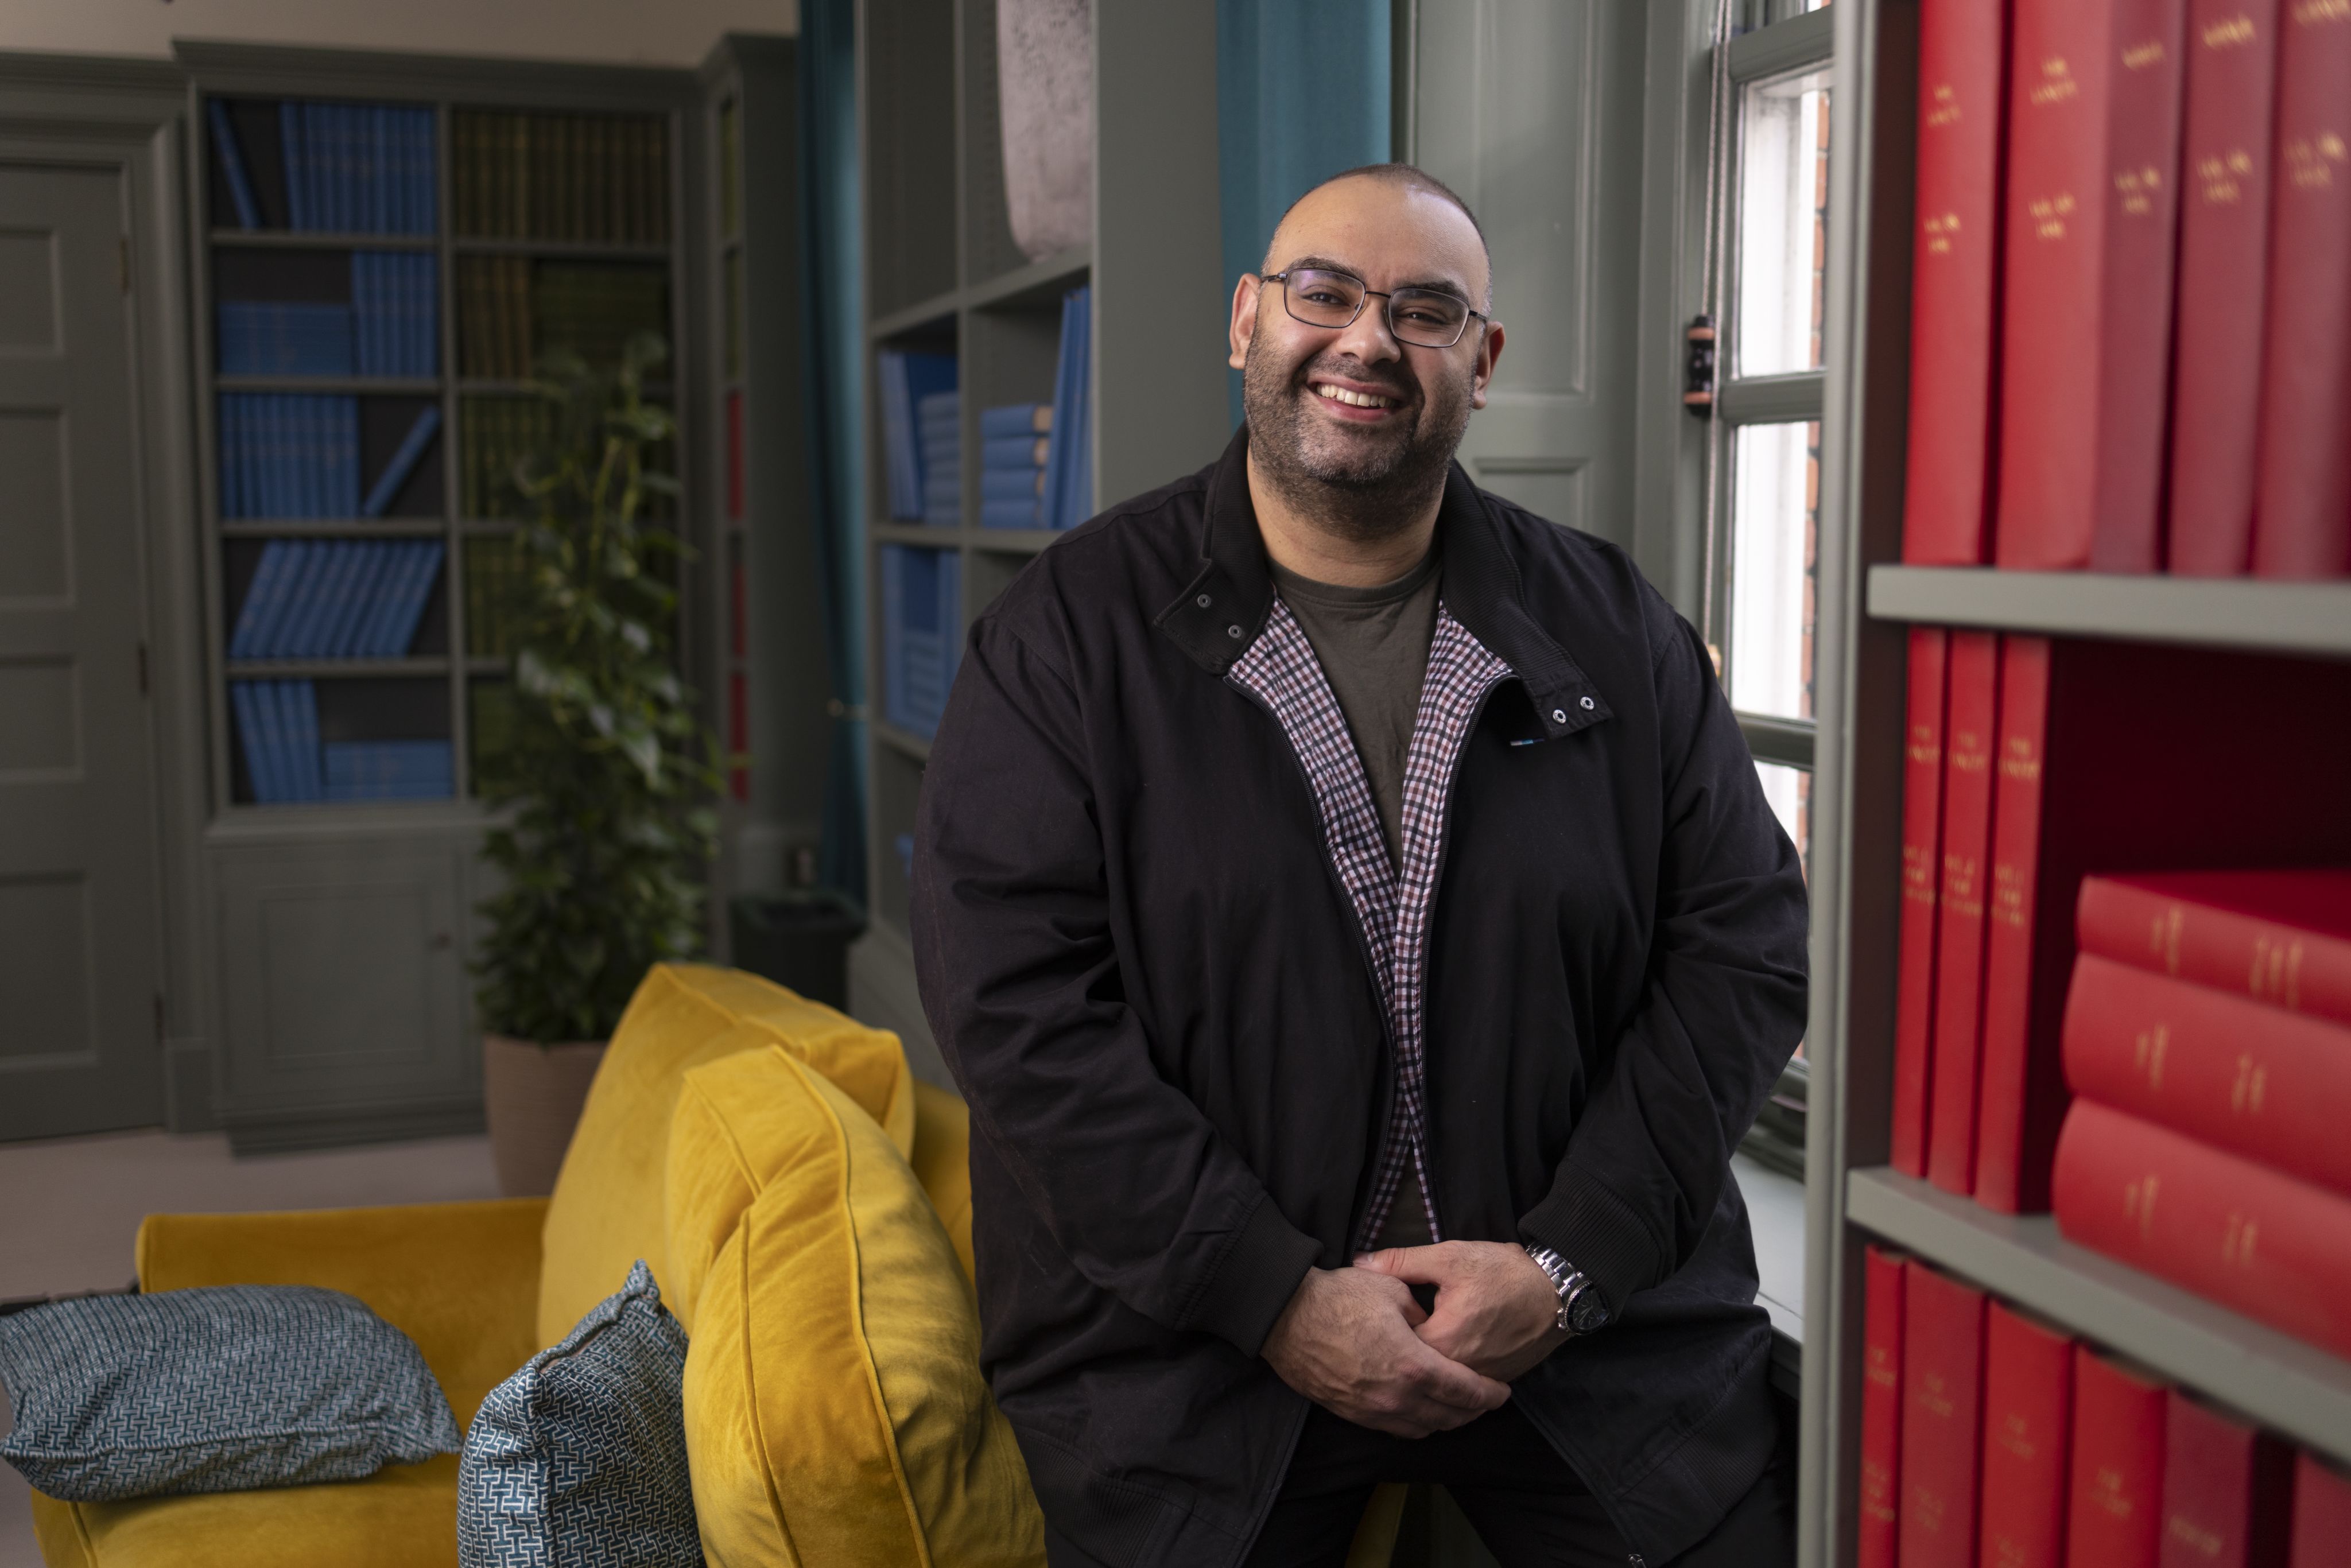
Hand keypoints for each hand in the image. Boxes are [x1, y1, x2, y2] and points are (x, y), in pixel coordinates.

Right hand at [1261, 1267, 1511, 1437]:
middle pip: (1448, 1418)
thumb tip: (1428, 1324)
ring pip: (1422, 1430)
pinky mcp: (1351, 1414)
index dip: (1489, 1395)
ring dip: (1444, 1422)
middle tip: (1485, 1401)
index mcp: (1414, 1365)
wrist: (1285, 1316)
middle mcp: (1397, 1397)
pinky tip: (1419, 1409)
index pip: (1465, 1392)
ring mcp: (1373, 1411)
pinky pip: (1394, 1429)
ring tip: (1455, 1407)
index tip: (1502, 1392)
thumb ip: (1419, 1312)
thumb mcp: (1390, 1290)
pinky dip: (1415, 1423)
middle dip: (1472, 1412)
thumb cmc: (1338, 1297)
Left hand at [1353, 1241, 1567, 1382]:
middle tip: (1387, 1336)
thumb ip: (1401, 1263)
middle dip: (1400, 1354)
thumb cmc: (1504, 1272)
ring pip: (1441, 1381)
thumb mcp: (1450, 1257)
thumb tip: (1360, 1263)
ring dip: (1426, 1367)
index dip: (1382, 1335)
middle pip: (1416, 1370)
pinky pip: (1464, 1384)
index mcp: (1442, 1341)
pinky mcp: (1498, 1380)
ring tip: (1411, 1348)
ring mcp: (1481, 1380)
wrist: (1558, 1290)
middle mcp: (1460, 1370)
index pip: (1395, 1350)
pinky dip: (1452, 1373)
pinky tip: (1444, 1355)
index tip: (1374, 1322)